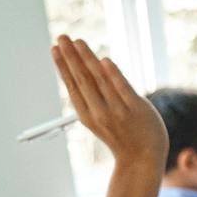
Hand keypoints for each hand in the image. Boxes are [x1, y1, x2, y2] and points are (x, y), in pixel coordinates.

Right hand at [52, 36, 166, 167]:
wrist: (142, 159)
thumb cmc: (121, 135)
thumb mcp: (100, 118)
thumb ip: (93, 97)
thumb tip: (86, 69)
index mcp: (87, 115)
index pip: (72, 86)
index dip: (62, 66)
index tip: (55, 48)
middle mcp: (99, 112)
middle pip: (82, 79)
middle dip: (70, 57)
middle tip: (61, 36)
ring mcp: (118, 111)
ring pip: (100, 80)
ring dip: (87, 59)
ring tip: (78, 41)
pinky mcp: (136, 110)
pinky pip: (123, 89)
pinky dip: (113, 75)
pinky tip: (104, 60)